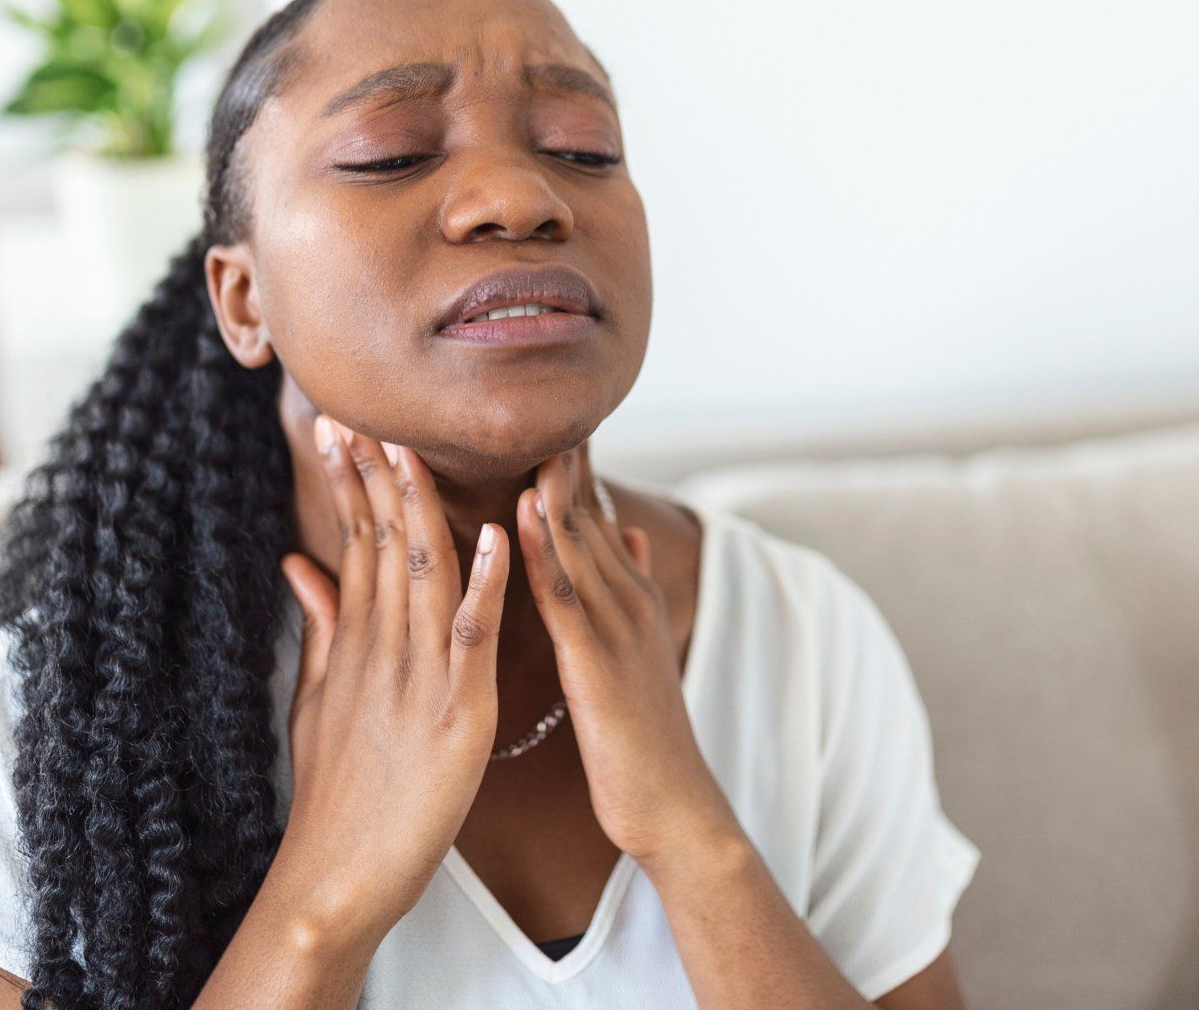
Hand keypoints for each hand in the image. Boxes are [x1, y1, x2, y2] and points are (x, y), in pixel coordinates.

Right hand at [274, 414, 511, 932]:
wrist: (335, 877)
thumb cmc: (335, 792)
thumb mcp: (320, 697)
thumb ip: (321, 623)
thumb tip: (297, 560)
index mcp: (359, 641)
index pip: (357, 542)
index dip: (354, 480)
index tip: (346, 422)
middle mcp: (383, 647)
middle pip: (382, 543)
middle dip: (375, 472)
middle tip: (367, 406)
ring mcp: (418, 677)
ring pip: (422, 573)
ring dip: (424, 505)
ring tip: (418, 442)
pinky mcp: (456, 712)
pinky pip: (471, 638)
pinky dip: (483, 585)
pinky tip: (495, 537)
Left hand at [517, 442, 738, 863]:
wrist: (674, 810)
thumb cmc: (643, 738)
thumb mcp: (637, 651)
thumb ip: (627, 586)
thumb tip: (623, 529)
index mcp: (626, 597)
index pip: (590, 512)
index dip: (567, 459)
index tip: (539, 404)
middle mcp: (625, 599)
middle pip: (585, 509)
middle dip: (559, 450)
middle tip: (527, 387)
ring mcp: (616, 628)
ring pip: (576, 539)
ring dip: (548, 481)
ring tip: (525, 423)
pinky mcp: (598, 664)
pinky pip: (565, 595)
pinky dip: (546, 547)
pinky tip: (524, 510)